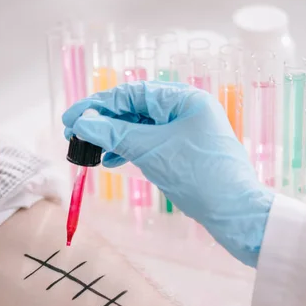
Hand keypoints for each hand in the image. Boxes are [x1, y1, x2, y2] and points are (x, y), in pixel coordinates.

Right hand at [62, 81, 273, 266]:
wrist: (235, 212)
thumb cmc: (199, 176)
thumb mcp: (151, 151)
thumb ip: (114, 133)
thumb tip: (82, 122)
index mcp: (183, 98)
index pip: (131, 93)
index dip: (97, 105)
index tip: (71, 118)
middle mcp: (186, 109)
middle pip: (135, 109)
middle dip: (104, 122)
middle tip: (74, 134)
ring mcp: (186, 131)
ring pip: (141, 128)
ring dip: (114, 138)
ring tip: (90, 150)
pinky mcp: (184, 152)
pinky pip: (151, 144)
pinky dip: (130, 150)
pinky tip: (112, 161)